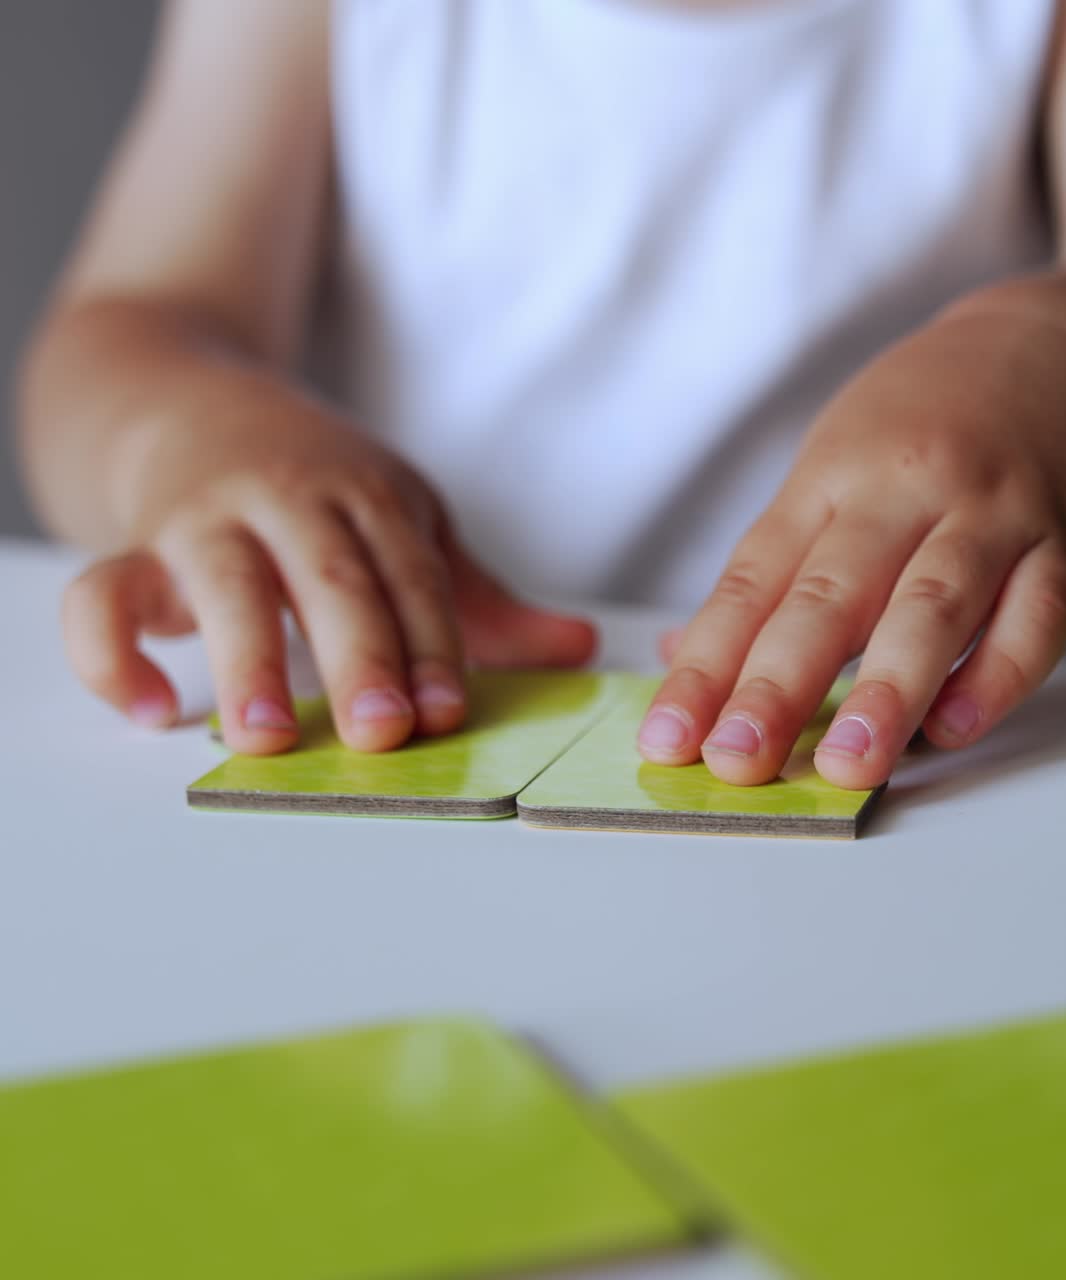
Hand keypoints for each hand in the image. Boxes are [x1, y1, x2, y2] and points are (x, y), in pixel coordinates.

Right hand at [62, 381, 594, 753]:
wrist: (187, 402)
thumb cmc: (317, 483)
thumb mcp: (401, 524)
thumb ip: (474, 599)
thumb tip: (580, 648)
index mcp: (371, 496)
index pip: (412, 575)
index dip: (433, 642)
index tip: (449, 712)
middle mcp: (292, 498)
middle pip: (333, 577)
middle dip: (360, 654)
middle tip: (384, 730)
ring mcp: (208, 517)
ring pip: (226, 583)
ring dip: (248, 661)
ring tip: (270, 739)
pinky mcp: (137, 544)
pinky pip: (106, 595)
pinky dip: (113, 652)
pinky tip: (148, 710)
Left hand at [638, 296, 1065, 786]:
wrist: (1047, 349)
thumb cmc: (917, 428)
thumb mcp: (827, 471)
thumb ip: (766, 572)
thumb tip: (684, 658)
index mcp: (827, 482)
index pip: (751, 583)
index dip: (706, 665)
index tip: (667, 738)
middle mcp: (902, 494)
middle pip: (830, 596)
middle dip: (779, 684)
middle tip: (738, 758)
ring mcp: (991, 516)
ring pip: (932, 605)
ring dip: (887, 689)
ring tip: (847, 764)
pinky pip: (1036, 615)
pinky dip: (996, 676)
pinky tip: (953, 728)